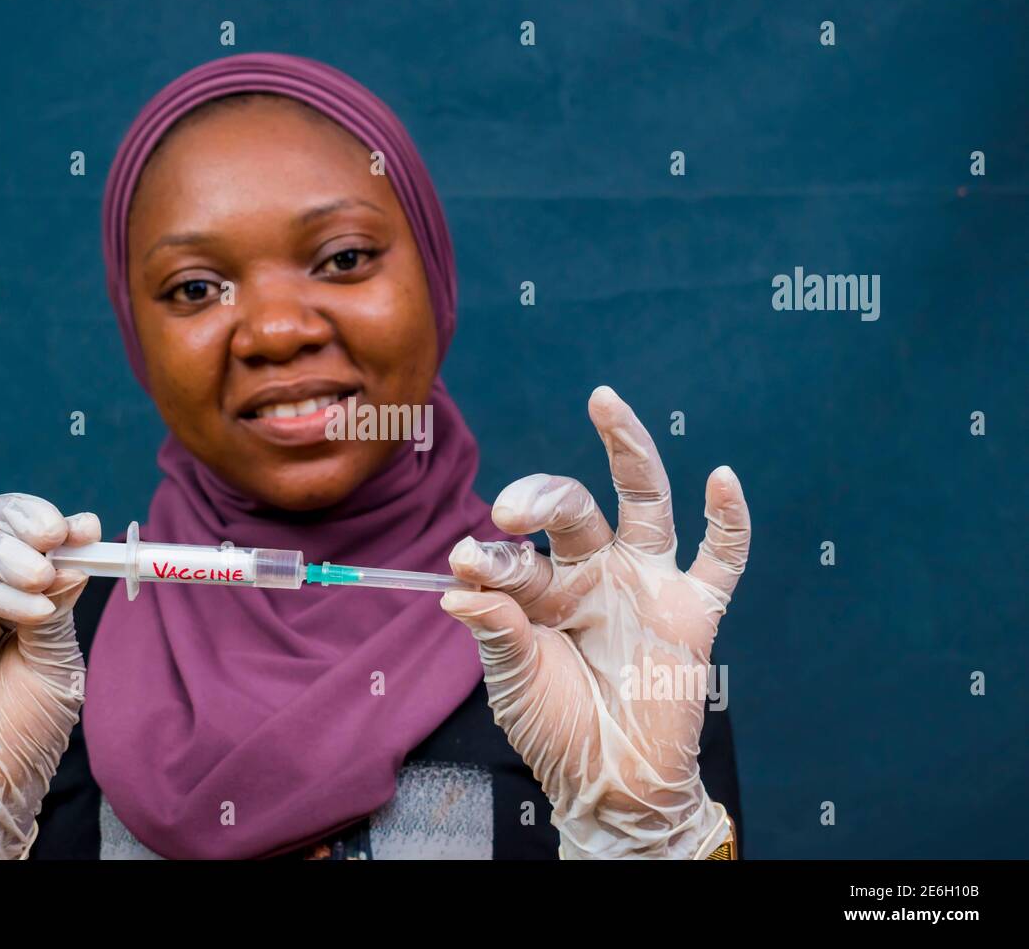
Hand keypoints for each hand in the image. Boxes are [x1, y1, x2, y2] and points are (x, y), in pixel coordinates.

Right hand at [0, 494, 99, 858]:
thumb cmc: (25, 726)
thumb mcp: (58, 658)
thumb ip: (60, 604)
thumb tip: (76, 549)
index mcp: (7, 588)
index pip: (16, 529)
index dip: (45, 518)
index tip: (87, 527)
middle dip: (18, 518)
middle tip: (56, 534)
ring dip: (3, 550)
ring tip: (43, 575)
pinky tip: (32, 610)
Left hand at [441, 386, 750, 857]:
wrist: (613, 785)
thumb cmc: (555, 730)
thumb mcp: (514, 683)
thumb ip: (495, 631)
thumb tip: (457, 589)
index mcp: (542, 587)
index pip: (516, 552)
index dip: (491, 554)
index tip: (467, 561)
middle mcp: (592, 572)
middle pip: (572, 509)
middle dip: (540, 499)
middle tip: (510, 510)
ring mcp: (644, 583)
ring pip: (644, 501)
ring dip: (628, 450)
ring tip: (604, 402)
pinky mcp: (693, 609)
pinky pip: (721, 557)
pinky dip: (729, 519)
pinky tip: (721, 478)